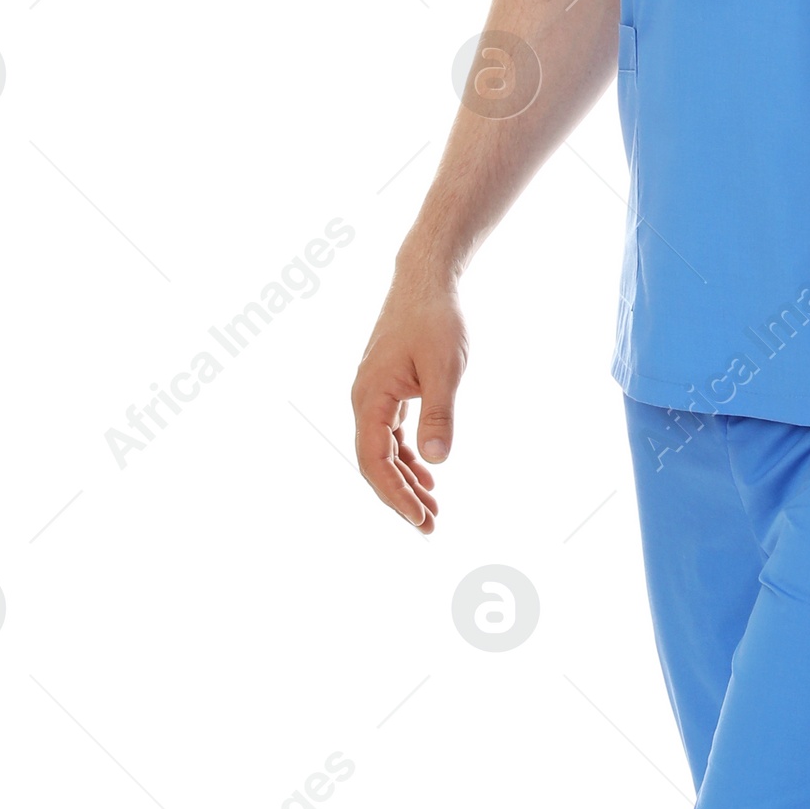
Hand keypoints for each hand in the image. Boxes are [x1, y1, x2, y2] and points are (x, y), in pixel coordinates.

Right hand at [351, 263, 468, 533]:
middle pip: (375, 463)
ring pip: (383, 452)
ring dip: (405, 481)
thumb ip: (439, 414)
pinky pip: (390, 435)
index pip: (375, 462)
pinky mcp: (387, 390)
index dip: (396, 495)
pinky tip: (427, 475)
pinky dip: (407, 458)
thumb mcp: (445, 368)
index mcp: (370, 398)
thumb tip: (437, 460)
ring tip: (432, 509)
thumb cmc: (436, 320)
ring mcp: (374, 396)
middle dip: (401, 497)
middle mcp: (365, 400)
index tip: (421, 519)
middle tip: (430, 527)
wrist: (426, 281)